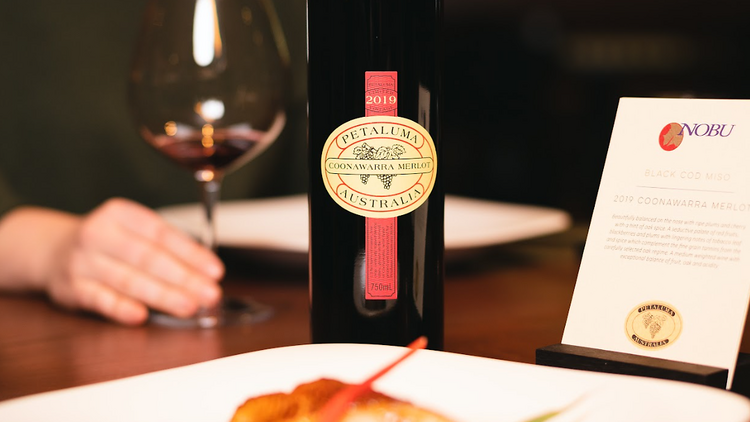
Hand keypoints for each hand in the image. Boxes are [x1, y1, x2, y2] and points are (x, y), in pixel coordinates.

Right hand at [0, 198, 223, 324]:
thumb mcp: (131, 231)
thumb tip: (204, 270)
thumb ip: (164, 246)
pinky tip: (142, 316)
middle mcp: (99, 234)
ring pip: (128, 280)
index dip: (191, 253)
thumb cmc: (107, 243)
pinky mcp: (71, 288)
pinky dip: (121, 308)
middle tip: (209, 294)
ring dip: (162, 295)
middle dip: (183, 278)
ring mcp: (82, 261)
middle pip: (148, 258)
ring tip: (189, 307)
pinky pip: (99, 299)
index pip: (162, 234)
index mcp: (120, 214)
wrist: (50, 250)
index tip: (216, 270)